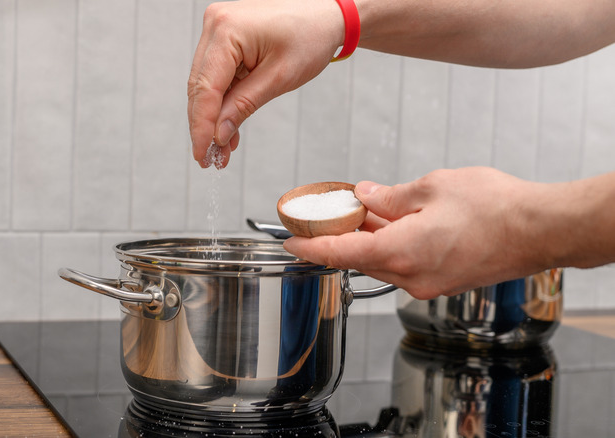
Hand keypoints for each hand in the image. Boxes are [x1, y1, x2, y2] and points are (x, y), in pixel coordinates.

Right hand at [187, 0, 343, 167]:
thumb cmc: (310, 36)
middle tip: (210, 159)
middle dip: (205, 126)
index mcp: (227, 30)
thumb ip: (243, 106)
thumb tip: (218, 135)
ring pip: (204, 85)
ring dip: (213, 118)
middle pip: (199, 87)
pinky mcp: (224, 38)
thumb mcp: (279, 78)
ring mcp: (217, 30)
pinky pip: (216, 76)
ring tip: (222, 150)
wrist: (327, 14)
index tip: (203, 155)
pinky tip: (228, 128)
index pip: (205, 88)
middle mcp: (215, 25)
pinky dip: (222, 103)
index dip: (201, 127)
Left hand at [283, 167, 556, 298]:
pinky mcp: (443, 282)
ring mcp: (428, 284)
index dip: (310, 247)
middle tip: (331, 213)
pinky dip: (392, 246)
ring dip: (370, 239)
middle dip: (342, 236)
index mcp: (400, 253)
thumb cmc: (495, 207)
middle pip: (360, 257)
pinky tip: (394, 223)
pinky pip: (405, 265)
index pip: (339, 254)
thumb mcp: (431, 187)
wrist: (541, 229)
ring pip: (383, 261)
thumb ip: (390, 197)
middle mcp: (410, 277)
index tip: (290, 242)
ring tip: (365, 211)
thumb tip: (366, 196)